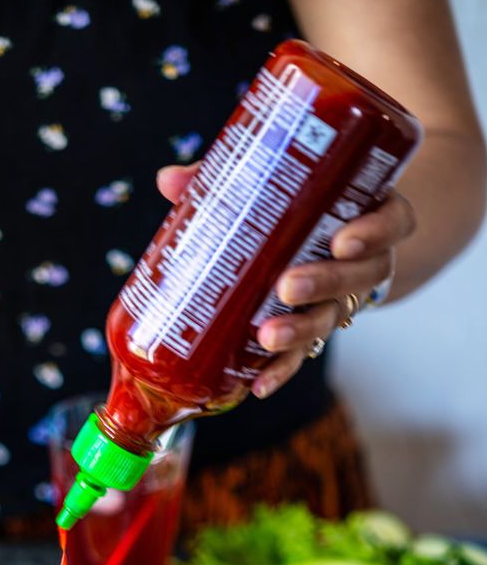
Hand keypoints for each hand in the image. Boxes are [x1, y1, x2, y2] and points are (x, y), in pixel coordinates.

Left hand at [156, 164, 415, 398]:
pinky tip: (258, 384)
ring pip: (333, 317)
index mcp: (368, 212)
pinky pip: (304, 353)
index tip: (343, 240)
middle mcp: (365, 259)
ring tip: (268, 337)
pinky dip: (280, 370)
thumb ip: (232, 179)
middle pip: (360, 276)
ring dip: (301, 329)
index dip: (375, 232)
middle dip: (325, 283)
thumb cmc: (302, 203)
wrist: (326, 240)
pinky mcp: (316, 328)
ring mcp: (344, 299)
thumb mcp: (283, 184)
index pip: (393, 221)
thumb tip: (170, 180)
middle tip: (288, 287)